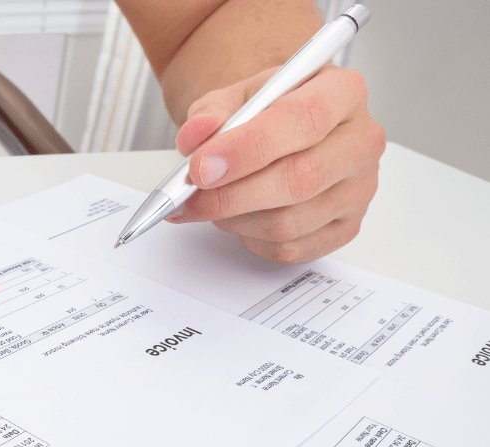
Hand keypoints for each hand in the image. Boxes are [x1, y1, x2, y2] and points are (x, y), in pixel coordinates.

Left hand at [167, 64, 384, 263]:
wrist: (277, 134)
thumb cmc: (261, 114)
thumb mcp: (232, 99)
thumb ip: (209, 114)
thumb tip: (195, 136)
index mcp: (343, 92)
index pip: (305, 118)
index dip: (247, 148)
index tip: (202, 167)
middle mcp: (362, 140)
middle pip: (300, 178)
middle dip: (232, 195)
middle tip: (191, 197)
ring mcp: (359, 189)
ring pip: (289, 221)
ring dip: (235, 219)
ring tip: (214, 202)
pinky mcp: (346, 228)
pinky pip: (290, 248)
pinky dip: (251, 238)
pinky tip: (242, 217)